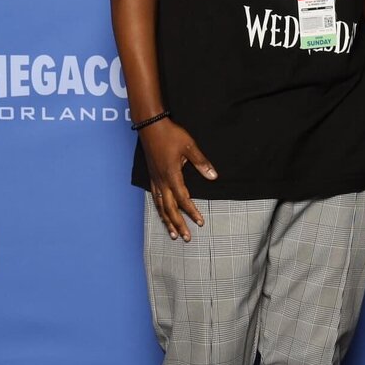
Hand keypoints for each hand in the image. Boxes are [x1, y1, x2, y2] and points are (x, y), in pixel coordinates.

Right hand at [141, 119, 216, 240]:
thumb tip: (213, 177)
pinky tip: (162, 215)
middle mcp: (161, 181)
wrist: (151, 126)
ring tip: (173, 234)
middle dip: (178, 224)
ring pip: (160, 206)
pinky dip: (159, 210)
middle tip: (186, 238)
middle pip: (169, 208)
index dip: (192, 212)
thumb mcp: (190, 146)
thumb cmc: (171, 135)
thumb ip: (201, 163)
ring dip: (167, 221)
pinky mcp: (152, 177)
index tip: (200, 222)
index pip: (183, 199)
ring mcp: (155, 180)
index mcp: (172, 175)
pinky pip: (155, 198)